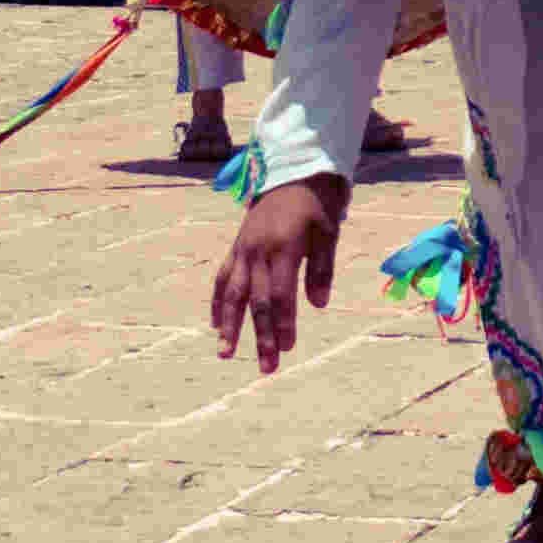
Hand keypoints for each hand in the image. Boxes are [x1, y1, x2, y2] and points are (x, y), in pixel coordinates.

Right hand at [210, 176, 347, 373]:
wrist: (291, 174)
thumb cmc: (314, 207)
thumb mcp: (327, 234)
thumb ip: (321, 269)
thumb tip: (319, 305)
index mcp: (282, 248)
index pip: (280, 294)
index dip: (283, 322)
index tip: (287, 348)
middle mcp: (257, 251)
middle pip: (256, 302)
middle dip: (261, 336)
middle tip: (267, 367)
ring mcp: (243, 250)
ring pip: (232, 294)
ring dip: (229, 326)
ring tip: (225, 353)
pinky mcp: (236, 249)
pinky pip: (222, 279)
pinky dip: (217, 303)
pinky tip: (216, 325)